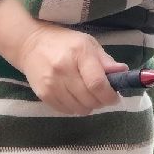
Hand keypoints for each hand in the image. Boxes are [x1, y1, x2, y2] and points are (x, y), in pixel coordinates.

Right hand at [0, 0, 127, 114]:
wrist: (30, 44)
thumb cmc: (64, 42)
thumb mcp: (88, 43)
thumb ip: (105, 60)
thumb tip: (123, 73)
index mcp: (79, 53)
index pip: (97, 83)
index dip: (110, 95)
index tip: (115, 97)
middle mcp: (64, 69)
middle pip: (89, 99)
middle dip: (101, 102)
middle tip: (103, 96)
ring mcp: (51, 83)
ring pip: (78, 108)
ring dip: (88, 106)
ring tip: (88, 96)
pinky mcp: (43, 94)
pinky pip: (65, 111)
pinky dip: (74, 108)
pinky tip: (75, 97)